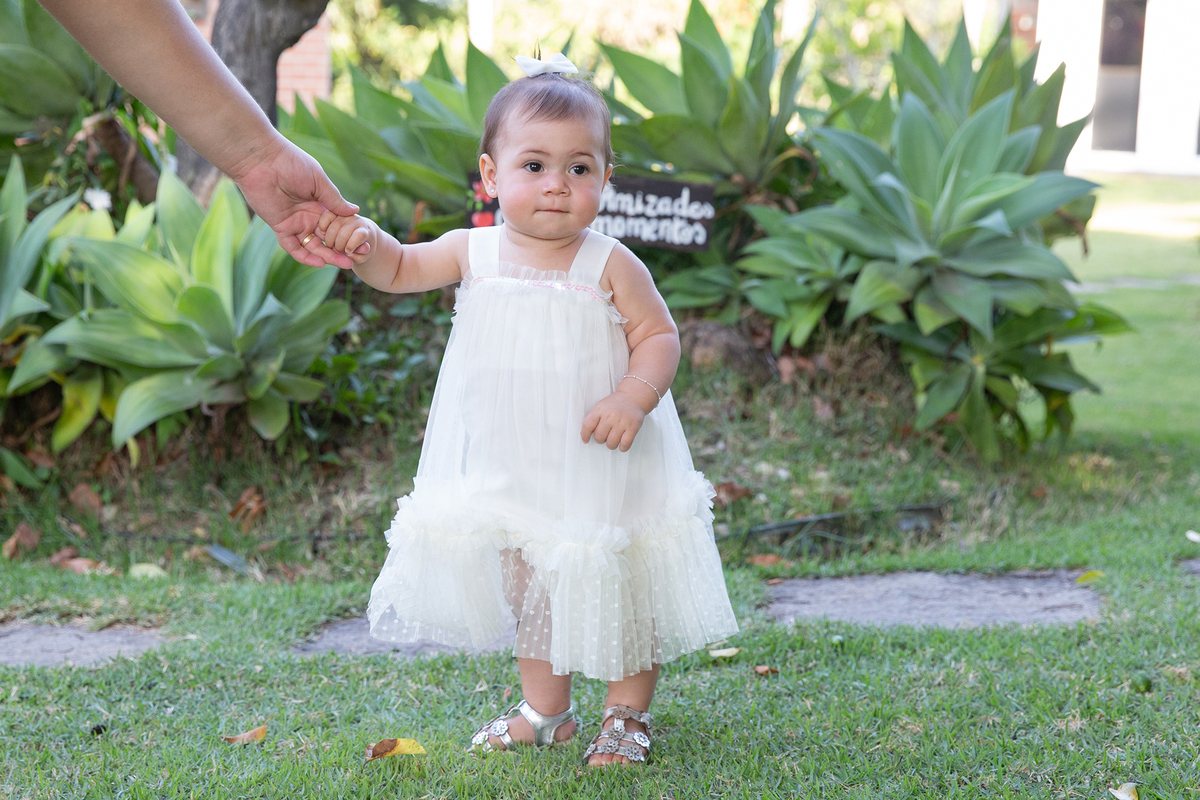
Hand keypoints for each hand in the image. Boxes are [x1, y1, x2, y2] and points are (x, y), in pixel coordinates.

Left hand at [228, 138, 359, 269]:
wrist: (261, 161)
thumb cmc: (291, 163)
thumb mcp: (318, 180)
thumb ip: (334, 199)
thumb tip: (356, 211)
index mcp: (320, 203)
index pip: (337, 225)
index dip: (348, 235)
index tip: (362, 245)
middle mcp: (308, 215)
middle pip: (327, 238)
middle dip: (340, 250)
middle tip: (355, 260)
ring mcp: (295, 222)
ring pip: (313, 245)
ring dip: (327, 256)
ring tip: (344, 264)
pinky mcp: (281, 227)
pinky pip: (294, 247)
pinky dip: (306, 257)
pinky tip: (320, 263)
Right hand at [313, 210, 376, 264]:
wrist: (360, 234)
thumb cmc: (361, 249)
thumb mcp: (363, 256)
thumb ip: (358, 257)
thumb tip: (349, 254)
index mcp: (365, 231)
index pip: (360, 235)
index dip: (352, 245)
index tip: (347, 251)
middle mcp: (356, 220)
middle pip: (344, 234)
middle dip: (338, 246)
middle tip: (338, 252)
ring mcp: (345, 215)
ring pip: (333, 227)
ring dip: (329, 240)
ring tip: (332, 246)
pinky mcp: (335, 212)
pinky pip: (327, 216)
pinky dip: (323, 226)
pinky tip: (323, 234)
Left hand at [580, 392, 644, 451]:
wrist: (633, 397)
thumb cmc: (616, 404)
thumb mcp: (601, 406)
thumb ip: (593, 419)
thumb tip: (585, 435)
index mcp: (600, 409)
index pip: (587, 425)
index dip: (585, 435)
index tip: (586, 440)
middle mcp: (610, 416)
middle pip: (599, 437)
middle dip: (600, 440)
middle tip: (604, 437)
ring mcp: (622, 422)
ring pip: (611, 443)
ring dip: (611, 445)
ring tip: (613, 440)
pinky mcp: (633, 427)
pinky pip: (625, 444)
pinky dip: (622, 448)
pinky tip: (622, 444)